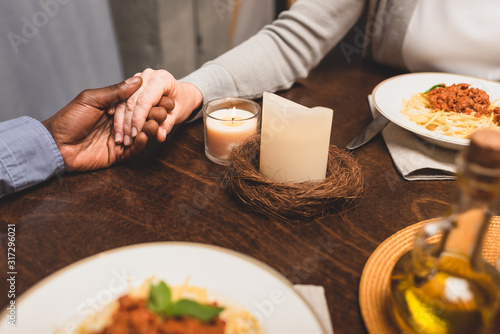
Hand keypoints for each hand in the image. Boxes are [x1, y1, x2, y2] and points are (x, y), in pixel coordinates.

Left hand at [42, 77, 169, 170]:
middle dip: (154, 114)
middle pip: (143, 118)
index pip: (137, 103)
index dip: (151, 100)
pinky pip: (135, 149)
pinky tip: (145, 135)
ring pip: (141, 133)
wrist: (55, 144)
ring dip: (150, 127)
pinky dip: (142, 142)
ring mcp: (120, 138)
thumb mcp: (92, 100)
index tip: (164, 97)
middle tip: (163, 111)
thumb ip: (116, 91)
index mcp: (113, 107)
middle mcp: (119, 123)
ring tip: (155, 123)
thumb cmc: (69, 119)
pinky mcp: (118, 154)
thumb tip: (137, 79)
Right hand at [113, 68, 202, 144]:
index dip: (138, 119)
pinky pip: (121, 100)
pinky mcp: (131, 84)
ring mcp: (138, 78)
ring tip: (120, 139)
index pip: (145, 100)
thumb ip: (168, 124)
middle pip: (132, 101)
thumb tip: (159, 136)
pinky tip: (116, 129)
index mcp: (162, 79)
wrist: (182, 93)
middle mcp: (148, 75)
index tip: (135, 134)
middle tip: (126, 140)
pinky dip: (118, 116)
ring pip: (123, 101)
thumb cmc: (182, 101)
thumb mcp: (179, 113)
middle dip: (128, 123)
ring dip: (120, 121)